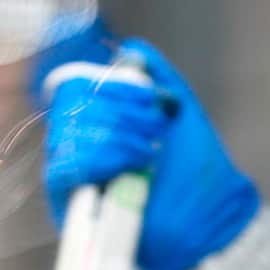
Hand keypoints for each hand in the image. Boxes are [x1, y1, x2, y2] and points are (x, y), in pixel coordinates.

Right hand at [43, 37, 260, 269]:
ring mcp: (74, 175)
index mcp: (102, 122)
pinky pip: (63, 170)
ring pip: (67, 136)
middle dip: (117, 112)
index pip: (80, 88)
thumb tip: (130, 47)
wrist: (206, 221)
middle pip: (71, 108)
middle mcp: (82, 145)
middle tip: (154, 129)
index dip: (111, 86)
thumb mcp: (182, 112)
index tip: (148, 98)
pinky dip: (96, 161)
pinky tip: (128, 167)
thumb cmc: (197, 172)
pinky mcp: (68, 205)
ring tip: (148, 153)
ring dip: (113, 137)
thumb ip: (158, 75)